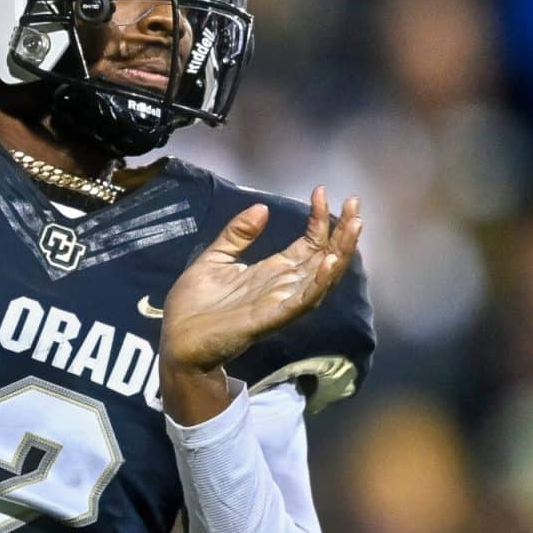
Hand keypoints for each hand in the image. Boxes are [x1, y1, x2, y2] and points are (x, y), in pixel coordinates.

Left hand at [160, 186, 362, 375]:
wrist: (177, 341)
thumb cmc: (194, 305)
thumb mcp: (214, 259)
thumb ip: (237, 235)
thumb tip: (262, 208)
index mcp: (272, 272)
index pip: (307, 243)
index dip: (318, 219)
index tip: (322, 192)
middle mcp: (283, 286)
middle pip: (323, 257)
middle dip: (341, 232)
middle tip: (355, 201)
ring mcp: (280, 303)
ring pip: (321, 277)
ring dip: (340, 252)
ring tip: (353, 226)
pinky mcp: (271, 318)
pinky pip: (302, 301)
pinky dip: (319, 283)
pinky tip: (330, 261)